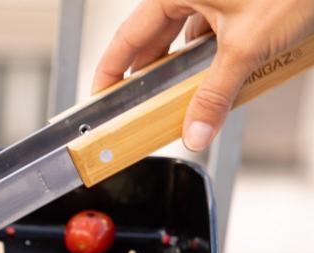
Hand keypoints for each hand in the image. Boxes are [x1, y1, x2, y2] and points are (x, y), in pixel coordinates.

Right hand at [93, 0, 313, 150]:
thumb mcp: (248, 46)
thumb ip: (216, 94)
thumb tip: (196, 128)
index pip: (127, 36)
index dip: (111, 70)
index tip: (101, 95)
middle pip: (155, 35)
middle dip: (151, 72)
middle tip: (141, 103)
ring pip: (186, 31)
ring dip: (186, 63)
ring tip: (185, 93)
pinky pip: (214, 26)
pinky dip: (214, 50)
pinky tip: (224, 71)